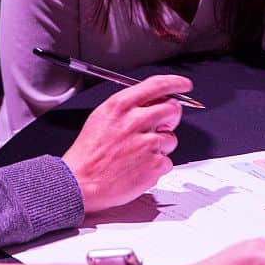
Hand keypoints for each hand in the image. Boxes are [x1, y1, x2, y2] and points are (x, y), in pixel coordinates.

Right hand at [62, 75, 191, 213]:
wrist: (81, 181)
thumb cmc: (89, 153)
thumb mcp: (102, 117)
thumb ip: (128, 107)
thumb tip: (151, 101)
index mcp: (121, 106)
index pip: (157, 85)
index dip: (175, 83)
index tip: (183, 84)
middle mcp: (136, 121)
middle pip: (172, 109)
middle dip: (170, 117)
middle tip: (158, 127)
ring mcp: (147, 143)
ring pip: (171, 138)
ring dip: (161, 145)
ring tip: (139, 153)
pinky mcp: (155, 164)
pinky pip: (168, 161)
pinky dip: (157, 165)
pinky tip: (140, 167)